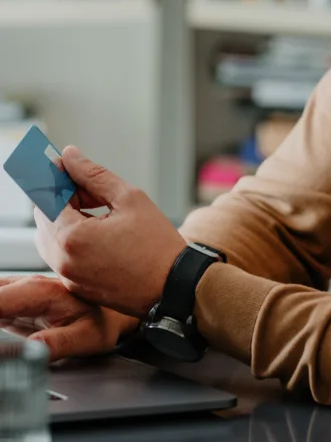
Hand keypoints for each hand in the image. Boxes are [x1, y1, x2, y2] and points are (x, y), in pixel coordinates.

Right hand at [0, 275, 139, 362]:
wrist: (115, 309)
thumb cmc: (104, 320)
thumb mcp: (86, 337)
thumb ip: (58, 343)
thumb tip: (32, 349)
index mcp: (40, 292)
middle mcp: (27, 286)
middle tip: (1, 337)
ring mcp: (20, 291)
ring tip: (2, 334)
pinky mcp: (16, 301)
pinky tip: (3, 329)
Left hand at [34, 146, 186, 318]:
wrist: (174, 286)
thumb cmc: (156, 244)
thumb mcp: (129, 199)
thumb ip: (94, 175)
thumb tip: (70, 155)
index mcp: (71, 238)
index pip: (46, 198)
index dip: (57, 179)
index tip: (68, 166)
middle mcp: (62, 260)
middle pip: (45, 218)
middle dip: (64, 199)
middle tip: (93, 191)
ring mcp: (68, 277)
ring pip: (51, 237)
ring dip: (67, 219)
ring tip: (100, 212)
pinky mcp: (76, 287)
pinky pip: (63, 256)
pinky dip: (74, 239)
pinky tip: (103, 233)